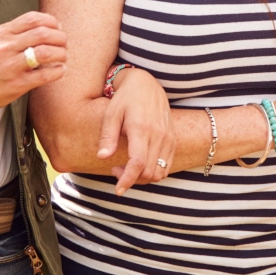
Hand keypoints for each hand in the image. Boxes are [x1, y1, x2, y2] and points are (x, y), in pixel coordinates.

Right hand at [0, 11, 66, 114]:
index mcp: (2, 32)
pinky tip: (60, 70)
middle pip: (43, 33)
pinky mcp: (17, 84)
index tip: (57, 29)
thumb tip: (51, 26)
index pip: (33, 18)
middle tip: (64, 45)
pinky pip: (45, 75)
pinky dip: (58, 71)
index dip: (52, 22)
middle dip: (60, 38)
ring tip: (62, 57)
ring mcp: (10, 66)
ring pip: (46, 52)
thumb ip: (19, 32)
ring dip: (61, 54)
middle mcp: (5, 47)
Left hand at [97, 67, 174, 193]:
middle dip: (132, 179)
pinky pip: (167, 166)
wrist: (147, 84)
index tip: (118, 190)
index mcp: (141, 128)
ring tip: (128, 168)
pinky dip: (154, 172)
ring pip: (160, 172)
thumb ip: (108, 136)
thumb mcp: (111, 114)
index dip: (128, 180)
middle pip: (149, 172)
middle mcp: (158, 135)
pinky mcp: (172, 140)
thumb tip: (102, 157)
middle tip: (115, 170)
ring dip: (143, 178)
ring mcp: (168, 138)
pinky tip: (141, 164)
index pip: (138, 163)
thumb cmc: (125, 98)